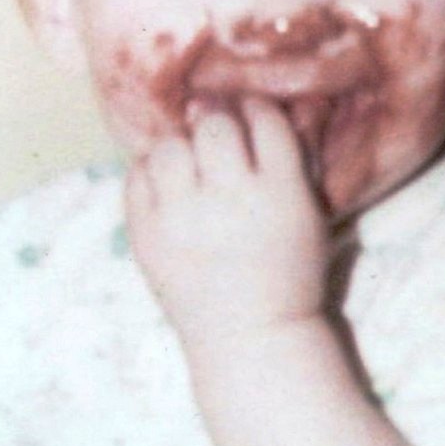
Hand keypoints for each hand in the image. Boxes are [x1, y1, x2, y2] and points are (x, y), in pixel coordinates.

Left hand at [124, 97, 329, 350]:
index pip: (264, 119)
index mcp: (280, 193)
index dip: (256, 110)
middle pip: (214, 126)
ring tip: (190, 169)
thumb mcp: (308, 217)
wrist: (251, 338)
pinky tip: (167, 189)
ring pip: (169, 146)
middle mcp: (229, 199)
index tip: (251, 115)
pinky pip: (136, 177)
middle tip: (219, 146)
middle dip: (218, 128)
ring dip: (181, 150)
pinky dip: (150, 175)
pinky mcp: (146, 236)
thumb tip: (259, 106)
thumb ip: (291, 163)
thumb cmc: (288, 276)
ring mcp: (181, 218)